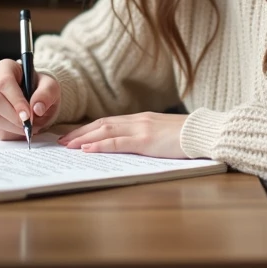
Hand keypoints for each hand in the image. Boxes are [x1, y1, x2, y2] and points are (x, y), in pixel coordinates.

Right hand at [0, 59, 60, 140]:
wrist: (36, 99)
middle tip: (31, 124)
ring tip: (29, 126)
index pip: (4, 82)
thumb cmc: (41, 88)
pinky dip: (10, 133)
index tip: (28, 115)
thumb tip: (37, 108)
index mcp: (6, 67)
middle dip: (14, 117)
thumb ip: (47, 94)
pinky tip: (20, 128)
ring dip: (13, 127)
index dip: (16, 100)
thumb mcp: (51, 87)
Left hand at [58, 112, 188, 158]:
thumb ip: (147, 136)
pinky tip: (87, 148)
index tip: (73, 134)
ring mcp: (141, 129)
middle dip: (80, 132)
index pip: (108, 121)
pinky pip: (118, 143)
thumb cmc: (188, 137)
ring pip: (105, 130)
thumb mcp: (163, 134)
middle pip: (101, 124)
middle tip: (62, 140)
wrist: (205, 133)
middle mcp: (138, 120)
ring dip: (83, 137)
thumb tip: (132, 145)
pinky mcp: (146, 141)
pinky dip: (100, 145)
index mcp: (141, 119)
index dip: (89, 127)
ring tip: (68, 145)